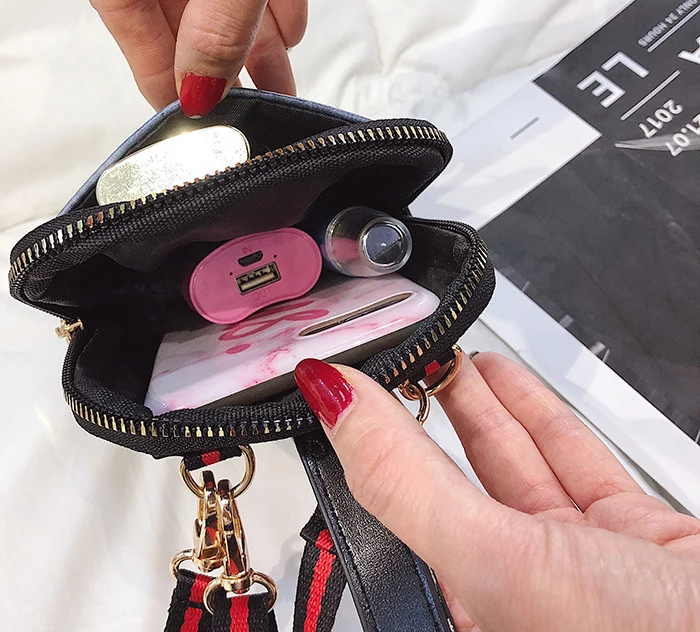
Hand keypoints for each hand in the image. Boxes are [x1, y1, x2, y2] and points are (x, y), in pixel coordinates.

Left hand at [294, 354, 699, 631]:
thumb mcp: (496, 561)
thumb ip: (406, 481)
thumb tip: (331, 401)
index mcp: (467, 606)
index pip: (394, 505)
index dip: (368, 442)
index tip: (343, 387)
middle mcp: (517, 585)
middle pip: (450, 478)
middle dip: (419, 415)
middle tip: (392, 360)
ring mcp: (577, 559)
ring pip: (510, 463)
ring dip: (473, 404)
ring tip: (439, 356)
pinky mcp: (633, 535)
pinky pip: (573, 460)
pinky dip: (537, 414)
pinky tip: (504, 380)